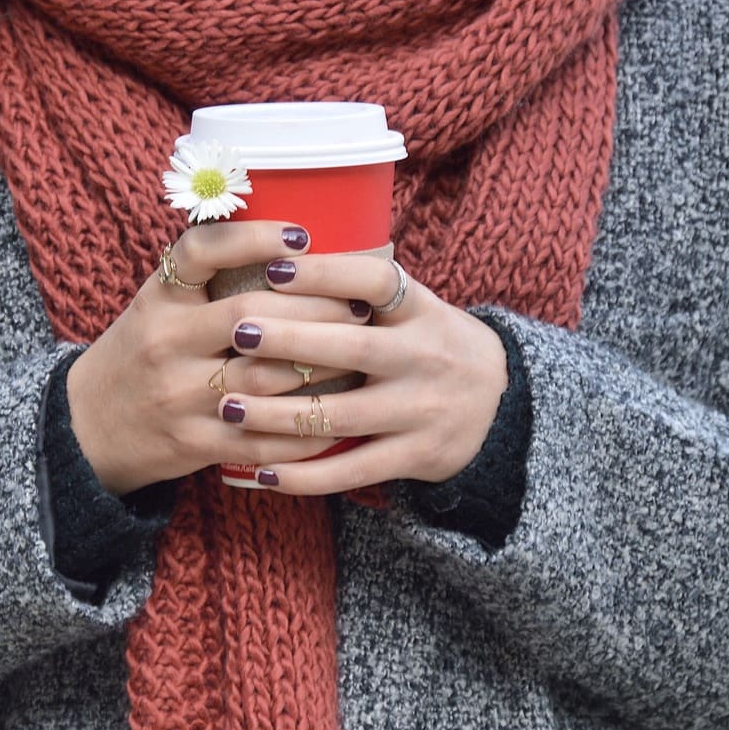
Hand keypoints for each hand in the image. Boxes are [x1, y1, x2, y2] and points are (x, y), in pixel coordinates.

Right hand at [66, 221, 369, 495]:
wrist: (86, 426)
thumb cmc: (140, 353)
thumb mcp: (156, 304)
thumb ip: (207, 278)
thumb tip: (292, 243)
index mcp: (158, 300)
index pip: (200, 252)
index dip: (253, 238)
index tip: (302, 234)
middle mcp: (165, 343)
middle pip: (251, 318)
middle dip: (315, 309)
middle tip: (360, 303)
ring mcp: (179, 397)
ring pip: (266, 378)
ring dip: (322, 365)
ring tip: (361, 351)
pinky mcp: (195, 443)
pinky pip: (263, 438)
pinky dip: (307, 428)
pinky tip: (339, 416)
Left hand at [216, 254, 507, 494]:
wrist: (500, 407)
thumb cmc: (430, 345)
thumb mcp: (415, 308)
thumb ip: (364, 291)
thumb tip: (276, 254)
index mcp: (422, 311)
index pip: (376, 281)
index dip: (327, 273)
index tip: (274, 267)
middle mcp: (425, 358)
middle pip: (352, 348)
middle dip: (289, 341)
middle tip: (235, 332)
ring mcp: (421, 411)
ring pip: (341, 415)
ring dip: (278, 414)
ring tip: (228, 406)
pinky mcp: (415, 457)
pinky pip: (351, 470)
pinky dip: (304, 476)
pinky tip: (262, 472)